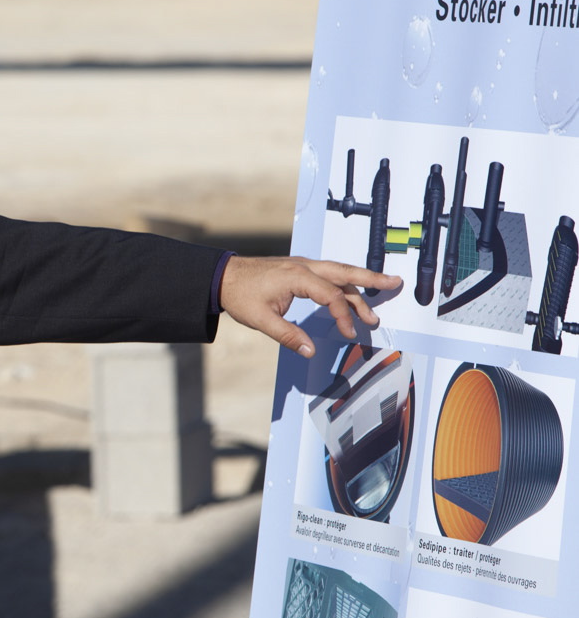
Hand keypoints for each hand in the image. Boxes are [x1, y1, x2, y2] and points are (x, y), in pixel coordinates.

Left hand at [218, 256, 401, 357]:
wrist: (223, 276)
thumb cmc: (240, 295)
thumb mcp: (261, 320)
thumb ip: (288, 336)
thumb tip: (310, 352)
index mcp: (297, 277)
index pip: (332, 296)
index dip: (344, 317)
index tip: (349, 334)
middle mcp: (304, 267)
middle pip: (345, 272)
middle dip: (371, 278)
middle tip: (395, 283)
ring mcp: (302, 265)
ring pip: (339, 271)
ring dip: (361, 282)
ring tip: (383, 290)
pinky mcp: (299, 268)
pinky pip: (329, 272)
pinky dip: (345, 280)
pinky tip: (354, 288)